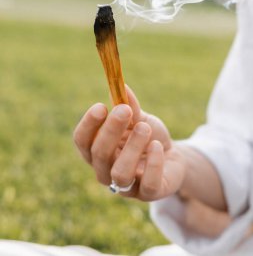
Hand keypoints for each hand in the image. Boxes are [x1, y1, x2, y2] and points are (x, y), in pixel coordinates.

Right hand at [74, 86, 185, 201]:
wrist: (172, 155)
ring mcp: (126, 186)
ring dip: (131, 148)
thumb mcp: (139, 118)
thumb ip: (130, 106)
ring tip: (144, 128)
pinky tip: (157, 146)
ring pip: (120, 173)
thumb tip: (121, 85)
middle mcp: (105, 170)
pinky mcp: (148, 194)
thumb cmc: (147, 135)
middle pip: (98, 154)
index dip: (88, 124)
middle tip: (125, 110)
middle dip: (111, 130)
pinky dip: (153, 163)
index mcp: (97, 150)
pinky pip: (147, 184)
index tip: (101, 106)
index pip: (82, 141)